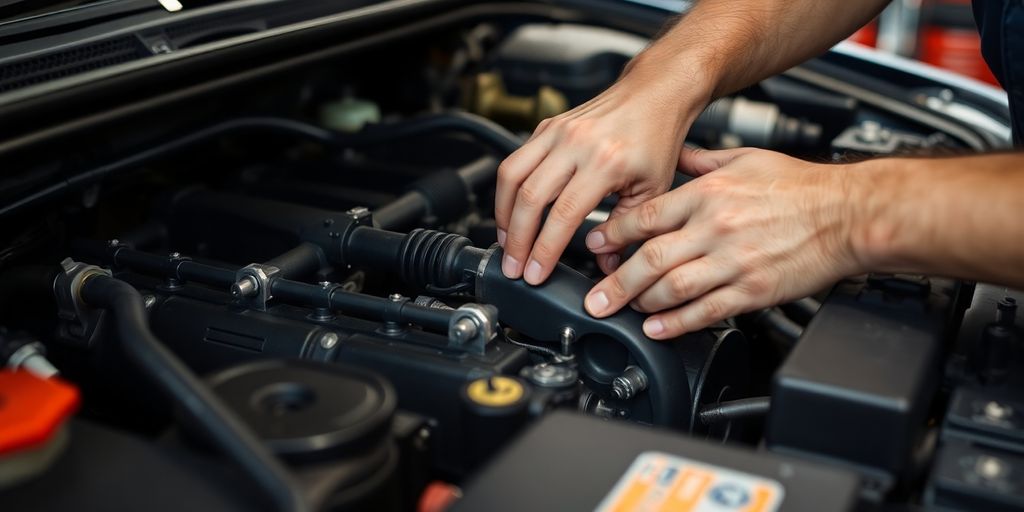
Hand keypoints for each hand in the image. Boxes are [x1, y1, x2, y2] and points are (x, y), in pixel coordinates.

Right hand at [494, 65, 709, 284]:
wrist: (655, 92)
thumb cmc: (657, 138)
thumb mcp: (653, 190)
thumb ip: (625, 230)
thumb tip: (604, 263)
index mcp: (605, 162)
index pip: (563, 215)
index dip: (544, 250)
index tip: (535, 274)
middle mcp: (576, 143)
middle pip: (529, 198)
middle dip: (516, 240)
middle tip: (513, 267)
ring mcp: (557, 131)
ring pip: (511, 176)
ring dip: (503, 214)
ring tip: (506, 242)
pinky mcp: (547, 126)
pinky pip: (515, 160)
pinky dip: (507, 190)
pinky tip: (511, 212)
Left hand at [583, 147, 865, 338]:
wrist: (850, 213)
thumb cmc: (801, 187)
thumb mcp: (745, 160)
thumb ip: (701, 162)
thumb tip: (672, 158)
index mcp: (708, 193)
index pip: (646, 216)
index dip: (613, 235)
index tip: (596, 247)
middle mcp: (716, 227)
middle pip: (650, 259)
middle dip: (616, 281)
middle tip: (596, 296)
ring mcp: (734, 262)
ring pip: (672, 288)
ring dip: (641, 303)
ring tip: (624, 311)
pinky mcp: (753, 290)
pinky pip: (706, 311)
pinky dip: (676, 323)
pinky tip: (657, 328)